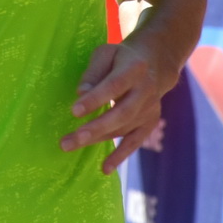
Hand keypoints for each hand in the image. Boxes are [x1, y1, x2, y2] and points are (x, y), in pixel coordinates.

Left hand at [63, 41, 179, 172]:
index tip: (74, 111)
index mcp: (134, 69)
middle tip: (68, 141)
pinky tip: (105, 168)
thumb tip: (80, 94)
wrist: (154, 64)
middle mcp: (145, 91)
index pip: (114, 86)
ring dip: (96, 139)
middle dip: (94, 128)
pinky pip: (134, 142)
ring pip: (123, 129)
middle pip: (120, 113)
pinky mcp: (149, 122)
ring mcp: (150, 109)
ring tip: (68, 146)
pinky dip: (120, 156)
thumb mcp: (106, 54)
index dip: (95, 99)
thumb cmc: (121, 59)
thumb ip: (93, 73)